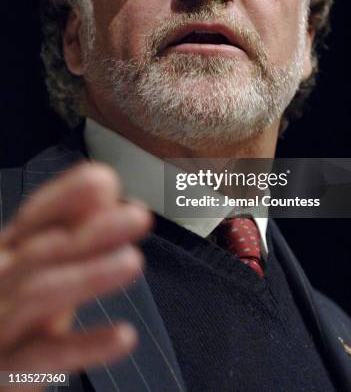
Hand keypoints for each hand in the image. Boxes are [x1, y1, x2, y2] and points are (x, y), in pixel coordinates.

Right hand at [0, 162, 151, 389]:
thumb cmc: (19, 307)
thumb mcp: (42, 263)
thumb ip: (70, 224)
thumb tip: (105, 186)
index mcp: (8, 250)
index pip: (33, 217)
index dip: (66, 197)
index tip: (106, 182)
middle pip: (40, 251)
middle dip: (90, 232)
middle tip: (138, 217)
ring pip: (39, 294)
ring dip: (88, 276)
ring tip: (132, 260)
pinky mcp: (7, 368)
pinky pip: (45, 357)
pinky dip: (85, 347)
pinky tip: (124, 336)